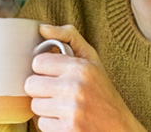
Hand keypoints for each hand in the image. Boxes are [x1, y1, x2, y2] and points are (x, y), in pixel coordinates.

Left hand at [24, 24, 146, 131]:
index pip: (38, 62)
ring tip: (63, 106)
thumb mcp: (92, 60)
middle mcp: (75, 88)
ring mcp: (71, 111)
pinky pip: (41, 124)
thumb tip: (42, 28)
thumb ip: (69, 37)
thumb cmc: (103, 92)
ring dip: (46, 107)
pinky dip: (51, 123)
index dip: (44, 68)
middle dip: (41, 89)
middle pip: (31, 84)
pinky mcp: (67, 130)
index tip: (54, 73)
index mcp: (81, 67)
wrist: (119, 127)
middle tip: (56, 91)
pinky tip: (65, 119)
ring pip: (34, 105)